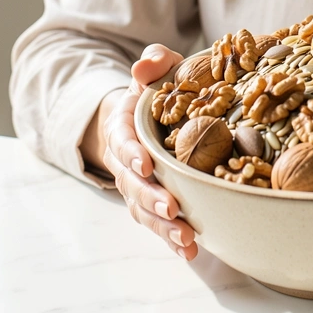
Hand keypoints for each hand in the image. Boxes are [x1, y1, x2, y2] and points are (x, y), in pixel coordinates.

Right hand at [101, 44, 198, 260]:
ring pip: (143, 209)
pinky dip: (170, 239)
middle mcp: (126, 161)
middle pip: (132, 184)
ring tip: (187, 239)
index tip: (144, 164)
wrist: (143, 116)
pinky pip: (157, 223)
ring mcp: (137, 185)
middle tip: (171, 208)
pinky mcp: (152, 201)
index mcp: (124, 126)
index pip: (122, 140)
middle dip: (150, 197)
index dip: (131, 154)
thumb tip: (147, 64)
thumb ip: (154, 62)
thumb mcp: (156, 70)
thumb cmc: (156, 91)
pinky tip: (190, 251)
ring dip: (163, 226)